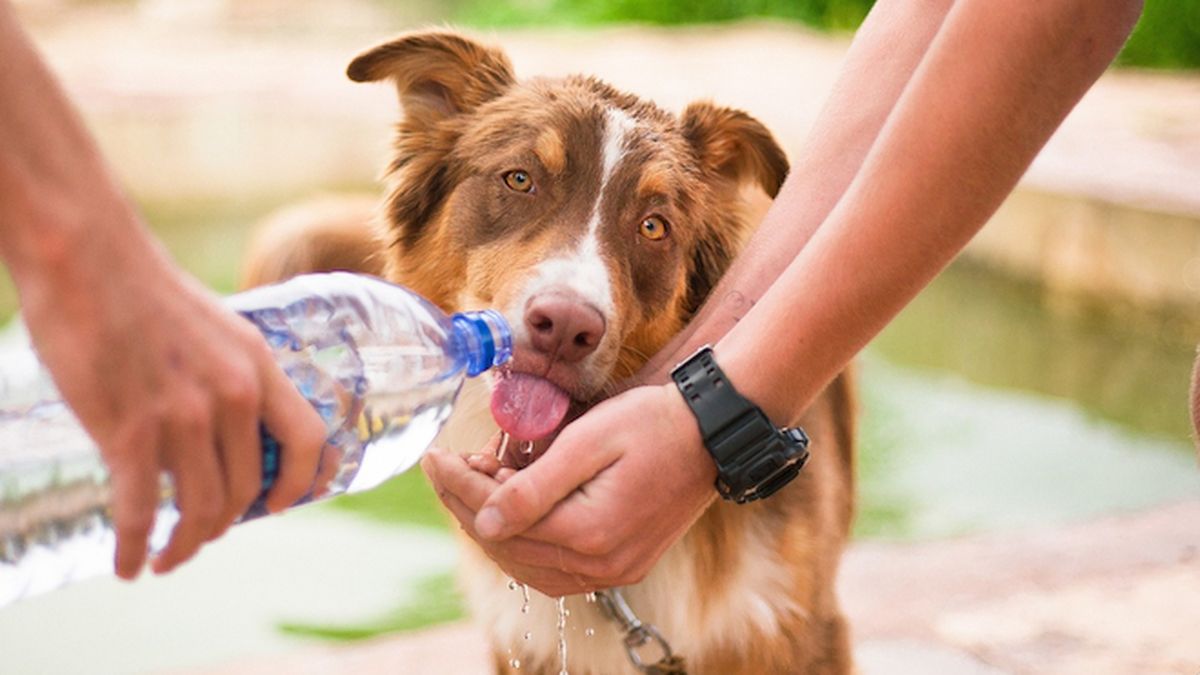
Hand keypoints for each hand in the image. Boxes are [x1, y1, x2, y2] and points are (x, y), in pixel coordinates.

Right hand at [18, 225, 326, 578]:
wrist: (87, 258)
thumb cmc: (144, 290)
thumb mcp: (217, 328)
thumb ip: (230, 375)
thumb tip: (225, 426)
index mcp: (258, 366)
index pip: (308, 439)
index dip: (302, 483)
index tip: (279, 506)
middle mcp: (232, 395)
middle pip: (247, 489)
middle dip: (224, 524)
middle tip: (200, 535)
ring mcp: (183, 416)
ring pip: (200, 509)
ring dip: (184, 546)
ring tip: (165, 558)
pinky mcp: (129, 431)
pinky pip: (141, 512)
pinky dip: (135, 548)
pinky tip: (127, 564)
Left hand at [423, 383, 716, 596]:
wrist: (712, 433)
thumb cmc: (652, 424)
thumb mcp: (588, 441)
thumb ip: (533, 487)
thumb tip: (483, 521)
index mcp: (589, 533)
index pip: (500, 519)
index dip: (459, 487)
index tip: (434, 457)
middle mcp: (601, 565)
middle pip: (509, 547)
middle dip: (468, 505)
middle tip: (449, 465)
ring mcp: (614, 571)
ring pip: (528, 565)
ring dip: (494, 527)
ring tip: (477, 483)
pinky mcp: (623, 565)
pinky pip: (556, 569)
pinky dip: (525, 543)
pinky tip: (512, 512)